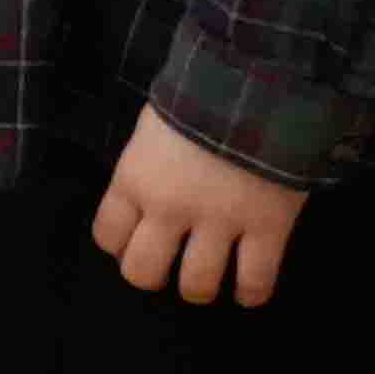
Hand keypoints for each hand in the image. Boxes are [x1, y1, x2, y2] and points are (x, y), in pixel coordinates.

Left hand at [90, 106, 314, 305]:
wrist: (262, 80)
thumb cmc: (201, 93)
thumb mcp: (154, 127)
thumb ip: (147, 166)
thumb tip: (148, 194)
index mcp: (134, 178)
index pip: (106, 235)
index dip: (118, 245)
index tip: (133, 241)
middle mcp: (169, 208)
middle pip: (142, 272)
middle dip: (152, 275)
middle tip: (168, 265)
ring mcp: (219, 221)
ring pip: (196, 285)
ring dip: (198, 288)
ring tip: (207, 278)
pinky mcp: (267, 227)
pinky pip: (256, 281)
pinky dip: (250, 293)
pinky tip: (247, 290)